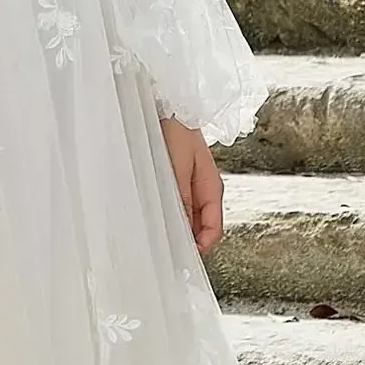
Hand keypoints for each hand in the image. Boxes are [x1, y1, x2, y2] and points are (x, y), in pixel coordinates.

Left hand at [159, 114, 223, 255]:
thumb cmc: (173, 131)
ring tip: (155, 236)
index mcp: (211, 188)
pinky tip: (151, 218)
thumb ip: (180, 198)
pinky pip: (175, 207)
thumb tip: (181, 229)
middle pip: (200, 228)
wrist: (165, 106)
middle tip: (163, 252)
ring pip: (187, 220)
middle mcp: (203, 190)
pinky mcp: (176, 182)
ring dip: (174, 228)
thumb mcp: (177, 167)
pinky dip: (166, 215)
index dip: (200, 247)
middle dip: (185, 241)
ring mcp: (190, 187)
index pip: (213, 229)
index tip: (182, 258)